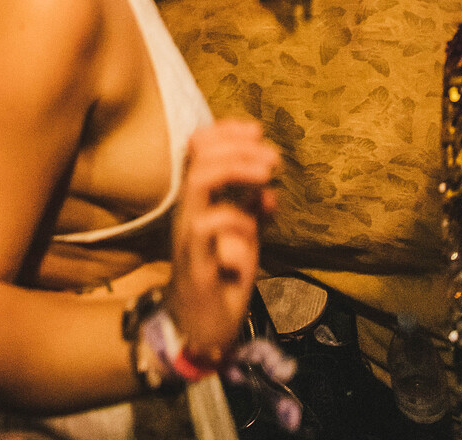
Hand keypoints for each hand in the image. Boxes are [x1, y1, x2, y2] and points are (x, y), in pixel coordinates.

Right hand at [167, 120, 278, 364]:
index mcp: (199, 202)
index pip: (198, 149)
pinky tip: (254, 228)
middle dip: (237, 146)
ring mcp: (189, 235)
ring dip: (235, 169)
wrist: (201, 332)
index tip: (255, 129)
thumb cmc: (221, 282)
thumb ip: (253, 214)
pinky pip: (206, 228)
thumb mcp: (244, 241)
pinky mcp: (195, 262)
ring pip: (199, 182)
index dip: (224, 131)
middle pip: (200, 157)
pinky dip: (234, 218)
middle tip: (272, 157)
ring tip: (266, 174)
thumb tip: (271, 192)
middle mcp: (189, 212)